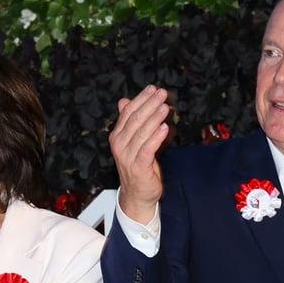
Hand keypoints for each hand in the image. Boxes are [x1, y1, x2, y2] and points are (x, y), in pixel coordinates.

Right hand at [109, 85, 172, 223]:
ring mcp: (127, 155)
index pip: (128, 112)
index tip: (153, 89)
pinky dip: (156, 137)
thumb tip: (124, 101)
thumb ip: (132, 123)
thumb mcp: (135, 142)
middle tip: (162, 93)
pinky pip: (147, 149)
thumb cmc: (139, 166)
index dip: (141, 99)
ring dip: (154, 118)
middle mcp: (120, 143)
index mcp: (118, 135)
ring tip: (165, 107)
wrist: (137, 194)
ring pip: (141, 132)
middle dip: (149, 104)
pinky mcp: (138, 166)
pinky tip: (164, 128)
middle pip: (135, 119)